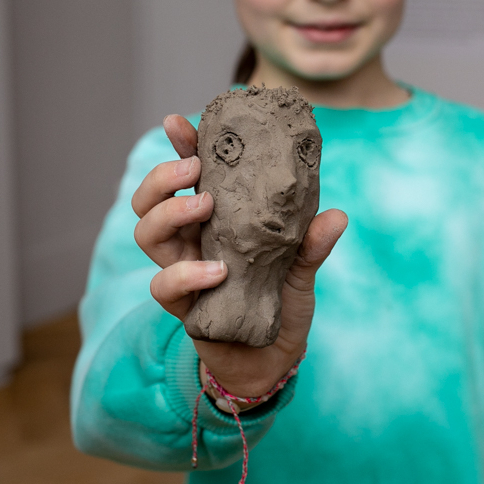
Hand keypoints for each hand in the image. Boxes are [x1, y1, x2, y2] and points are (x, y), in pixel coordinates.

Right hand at [133, 114, 346, 397]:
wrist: (273, 360)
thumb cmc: (281, 306)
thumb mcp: (301, 269)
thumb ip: (312, 245)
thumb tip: (336, 216)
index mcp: (214, 221)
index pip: (187, 177)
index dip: (180, 147)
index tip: (178, 122)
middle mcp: (190, 243)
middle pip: (149, 201)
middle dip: (163, 178)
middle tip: (194, 170)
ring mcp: (182, 272)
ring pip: (147, 234)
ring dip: (170, 214)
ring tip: (204, 206)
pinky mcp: (183, 307)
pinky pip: (164, 286)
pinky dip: (188, 274)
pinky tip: (218, 271)